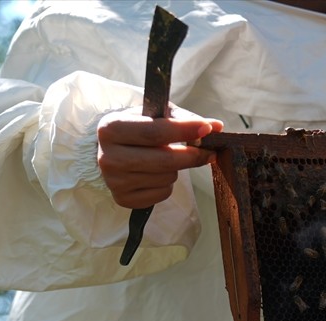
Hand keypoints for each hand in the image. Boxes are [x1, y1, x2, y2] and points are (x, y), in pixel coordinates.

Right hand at [97, 110, 223, 208]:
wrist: (113, 152)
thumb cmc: (138, 130)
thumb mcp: (155, 116)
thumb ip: (185, 119)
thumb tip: (217, 126)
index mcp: (111, 128)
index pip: (155, 132)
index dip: (185, 131)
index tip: (207, 129)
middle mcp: (108, 156)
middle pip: (165, 160)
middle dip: (192, 156)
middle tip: (208, 152)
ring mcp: (114, 181)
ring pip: (167, 177)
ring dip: (176, 169)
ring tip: (164, 159)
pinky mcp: (124, 199)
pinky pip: (163, 193)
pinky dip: (167, 184)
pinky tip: (156, 174)